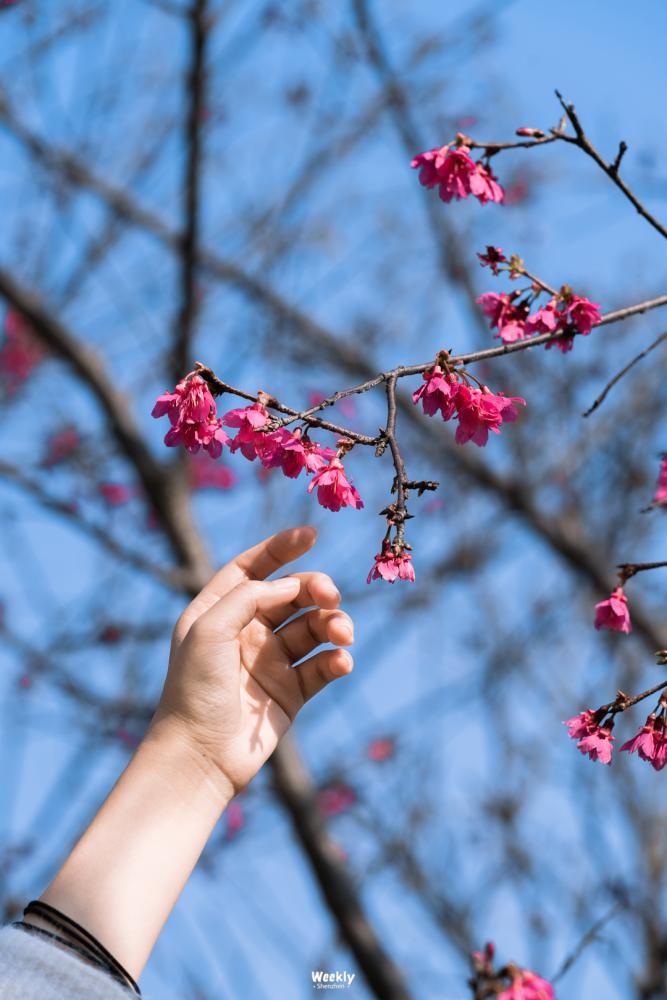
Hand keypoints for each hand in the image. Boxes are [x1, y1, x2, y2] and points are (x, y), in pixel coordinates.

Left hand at [149, 524, 353, 800]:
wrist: (199, 756)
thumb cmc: (193, 688)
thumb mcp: (210, 628)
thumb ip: (250, 595)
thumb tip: (291, 583)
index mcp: (220, 610)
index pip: (253, 568)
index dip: (281, 547)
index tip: (312, 534)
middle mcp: (247, 631)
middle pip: (293, 594)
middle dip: (316, 589)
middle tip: (329, 596)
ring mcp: (271, 661)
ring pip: (314, 628)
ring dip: (334, 624)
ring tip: (343, 635)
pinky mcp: (291, 692)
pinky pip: (323, 666)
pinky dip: (337, 660)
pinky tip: (341, 662)